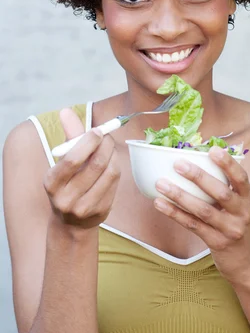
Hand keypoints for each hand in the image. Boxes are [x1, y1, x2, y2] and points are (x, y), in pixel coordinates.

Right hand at [43, 108, 120, 229]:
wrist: (70, 222)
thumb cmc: (67, 183)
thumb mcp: (62, 163)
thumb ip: (69, 137)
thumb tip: (66, 111)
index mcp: (51, 182)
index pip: (72, 159)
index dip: (88, 141)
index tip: (97, 131)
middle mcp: (65, 198)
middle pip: (95, 165)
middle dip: (106, 146)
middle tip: (108, 137)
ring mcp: (84, 207)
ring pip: (109, 173)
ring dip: (113, 156)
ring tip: (110, 149)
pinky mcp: (101, 211)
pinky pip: (115, 183)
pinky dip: (116, 168)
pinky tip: (112, 163)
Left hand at [154, 146, 249, 284]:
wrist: (246, 262)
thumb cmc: (236, 225)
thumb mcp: (239, 206)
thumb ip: (225, 188)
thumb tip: (198, 161)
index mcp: (247, 199)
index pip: (241, 178)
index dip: (228, 164)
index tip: (213, 150)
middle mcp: (241, 213)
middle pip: (220, 193)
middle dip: (199, 177)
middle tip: (178, 164)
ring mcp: (229, 229)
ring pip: (203, 210)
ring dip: (180, 195)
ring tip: (161, 183)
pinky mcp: (216, 242)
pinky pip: (192, 225)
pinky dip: (174, 213)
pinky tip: (159, 203)